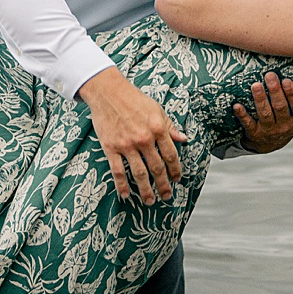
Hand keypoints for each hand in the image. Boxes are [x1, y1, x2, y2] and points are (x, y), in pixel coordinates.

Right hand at [78, 67, 186, 204]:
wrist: (108, 92)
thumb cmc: (134, 99)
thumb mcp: (157, 109)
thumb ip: (170, 126)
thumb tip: (184, 139)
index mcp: (158, 128)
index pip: (171, 155)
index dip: (175, 169)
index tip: (177, 179)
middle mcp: (144, 139)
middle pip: (157, 168)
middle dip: (163, 185)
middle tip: (167, 196)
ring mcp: (127, 145)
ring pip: (139, 173)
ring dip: (146, 190)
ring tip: (150, 201)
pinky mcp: (111, 147)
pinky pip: (118, 170)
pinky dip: (122, 185)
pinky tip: (126, 195)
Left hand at [232, 71, 292, 152]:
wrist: (270, 144)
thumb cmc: (291, 123)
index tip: (287, 82)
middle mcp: (285, 127)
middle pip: (280, 109)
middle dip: (275, 92)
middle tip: (270, 75)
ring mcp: (269, 130)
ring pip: (264, 114)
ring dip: (260, 99)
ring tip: (255, 85)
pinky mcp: (253, 133)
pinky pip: (247, 124)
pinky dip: (242, 115)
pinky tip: (236, 105)